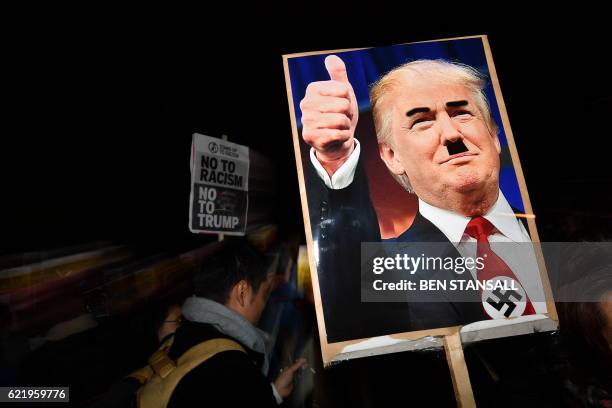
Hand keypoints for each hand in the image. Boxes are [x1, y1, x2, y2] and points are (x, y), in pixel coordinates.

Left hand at [273, 358, 306, 398]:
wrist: (281, 389)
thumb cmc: (284, 378)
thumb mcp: (290, 370)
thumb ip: (296, 365)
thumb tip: (303, 359)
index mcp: (288, 368)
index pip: (295, 363)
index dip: (300, 361)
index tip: (305, 360)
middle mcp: (291, 372)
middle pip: (298, 368)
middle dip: (302, 366)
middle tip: (308, 365)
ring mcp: (293, 377)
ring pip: (299, 373)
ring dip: (303, 371)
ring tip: (308, 369)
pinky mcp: (295, 382)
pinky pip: (300, 379)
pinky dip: (303, 377)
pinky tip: (306, 376)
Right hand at [299, 55, 358, 175]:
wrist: (337, 139)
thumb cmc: (341, 113)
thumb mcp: (343, 92)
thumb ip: (338, 74)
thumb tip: (331, 57)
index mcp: (312, 89)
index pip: (344, 90)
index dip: (349, 99)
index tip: (343, 104)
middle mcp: (305, 104)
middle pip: (343, 105)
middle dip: (348, 114)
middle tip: (342, 118)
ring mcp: (306, 121)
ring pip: (341, 120)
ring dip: (346, 126)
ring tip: (340, 127)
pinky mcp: (311, 137)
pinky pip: (338, 134)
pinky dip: (344, 136)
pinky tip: (337, 136)